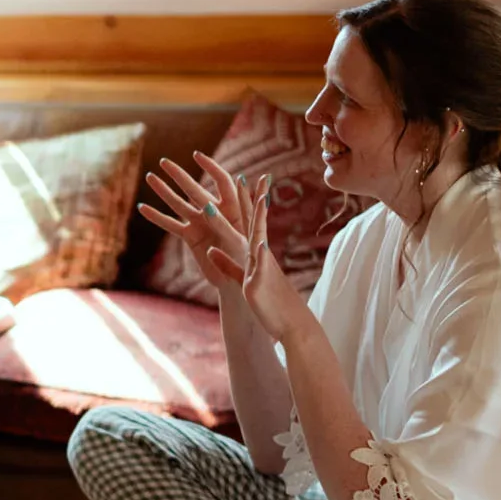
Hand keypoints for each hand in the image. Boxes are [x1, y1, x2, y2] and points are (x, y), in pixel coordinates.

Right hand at [140, 154, 259, 298]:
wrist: (236, 281)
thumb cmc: (246, 261)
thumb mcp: (237, 241)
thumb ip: (222, 224)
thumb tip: (208, 207)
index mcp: (233, 208)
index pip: (222, 181)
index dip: (211, 168)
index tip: (197, 156)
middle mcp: (214, 212)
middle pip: (195, 189)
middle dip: (179, 175)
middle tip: (164, 162)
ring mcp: (200, 224)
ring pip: (179, 204)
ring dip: (164, 192)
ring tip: (150, 177)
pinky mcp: (190, 237)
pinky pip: (171, 225)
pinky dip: (158, 218)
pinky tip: (143, 208)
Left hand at [209, 175, 310, 341]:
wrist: (290, 324)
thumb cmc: (269, 303)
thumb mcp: (243, 280)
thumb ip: (226, 264)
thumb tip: (209, 250)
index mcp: (255, 254)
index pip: (248, 222)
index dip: (244, 200)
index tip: (241, 177)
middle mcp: (259, 256)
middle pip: (255, 222)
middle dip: (254, 199)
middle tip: (254, 175)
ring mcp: (261, 268)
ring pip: (256, 240)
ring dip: (257, 220)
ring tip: (260, 200)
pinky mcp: (258, 285)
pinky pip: (259, 269)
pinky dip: (259, 256)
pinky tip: (260, 244)